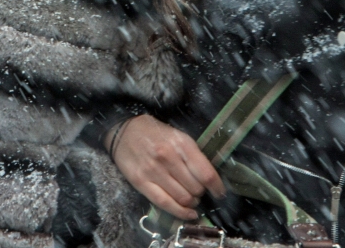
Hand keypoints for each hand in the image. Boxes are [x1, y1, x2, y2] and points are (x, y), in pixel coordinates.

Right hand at [106, 115, 225, 219]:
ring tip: (191, 199)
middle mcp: (168, 158)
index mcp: (181, 144)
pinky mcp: (141, 183)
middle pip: (195, 188)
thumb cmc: (155, 133)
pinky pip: (165, 203)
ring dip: (192, 203)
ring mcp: (153, 171)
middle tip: (199, 191)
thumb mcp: (178, 136)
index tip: (220, 193)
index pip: (205, 173)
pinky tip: (189, 214)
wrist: (124, 131)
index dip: (216, 187)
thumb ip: (193, 155)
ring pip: (182, 198)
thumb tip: (210, 178)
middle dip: (201, 193)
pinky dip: (180, 213)